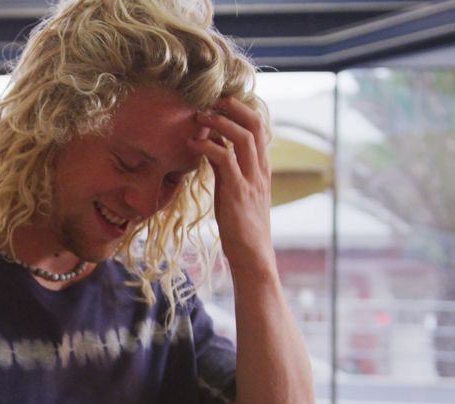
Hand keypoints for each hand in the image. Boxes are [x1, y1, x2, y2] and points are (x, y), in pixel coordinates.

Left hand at [188, 97, 276, 273]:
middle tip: (214, 98)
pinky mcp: (238, 192)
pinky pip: (225, 161)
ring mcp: (251, 180)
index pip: (259, 128)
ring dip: (220, 123)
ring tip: (199, 116)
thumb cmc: (241, 225)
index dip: (242, 110)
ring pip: (243, 138)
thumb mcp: (235, 189)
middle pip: (255, 125)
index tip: (222, 100)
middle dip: (235, 107)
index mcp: (262, 168)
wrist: (252, 255)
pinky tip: (192, 144)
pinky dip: (208, 148)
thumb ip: (227, 167)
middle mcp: (260, 169)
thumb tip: (212, 146)